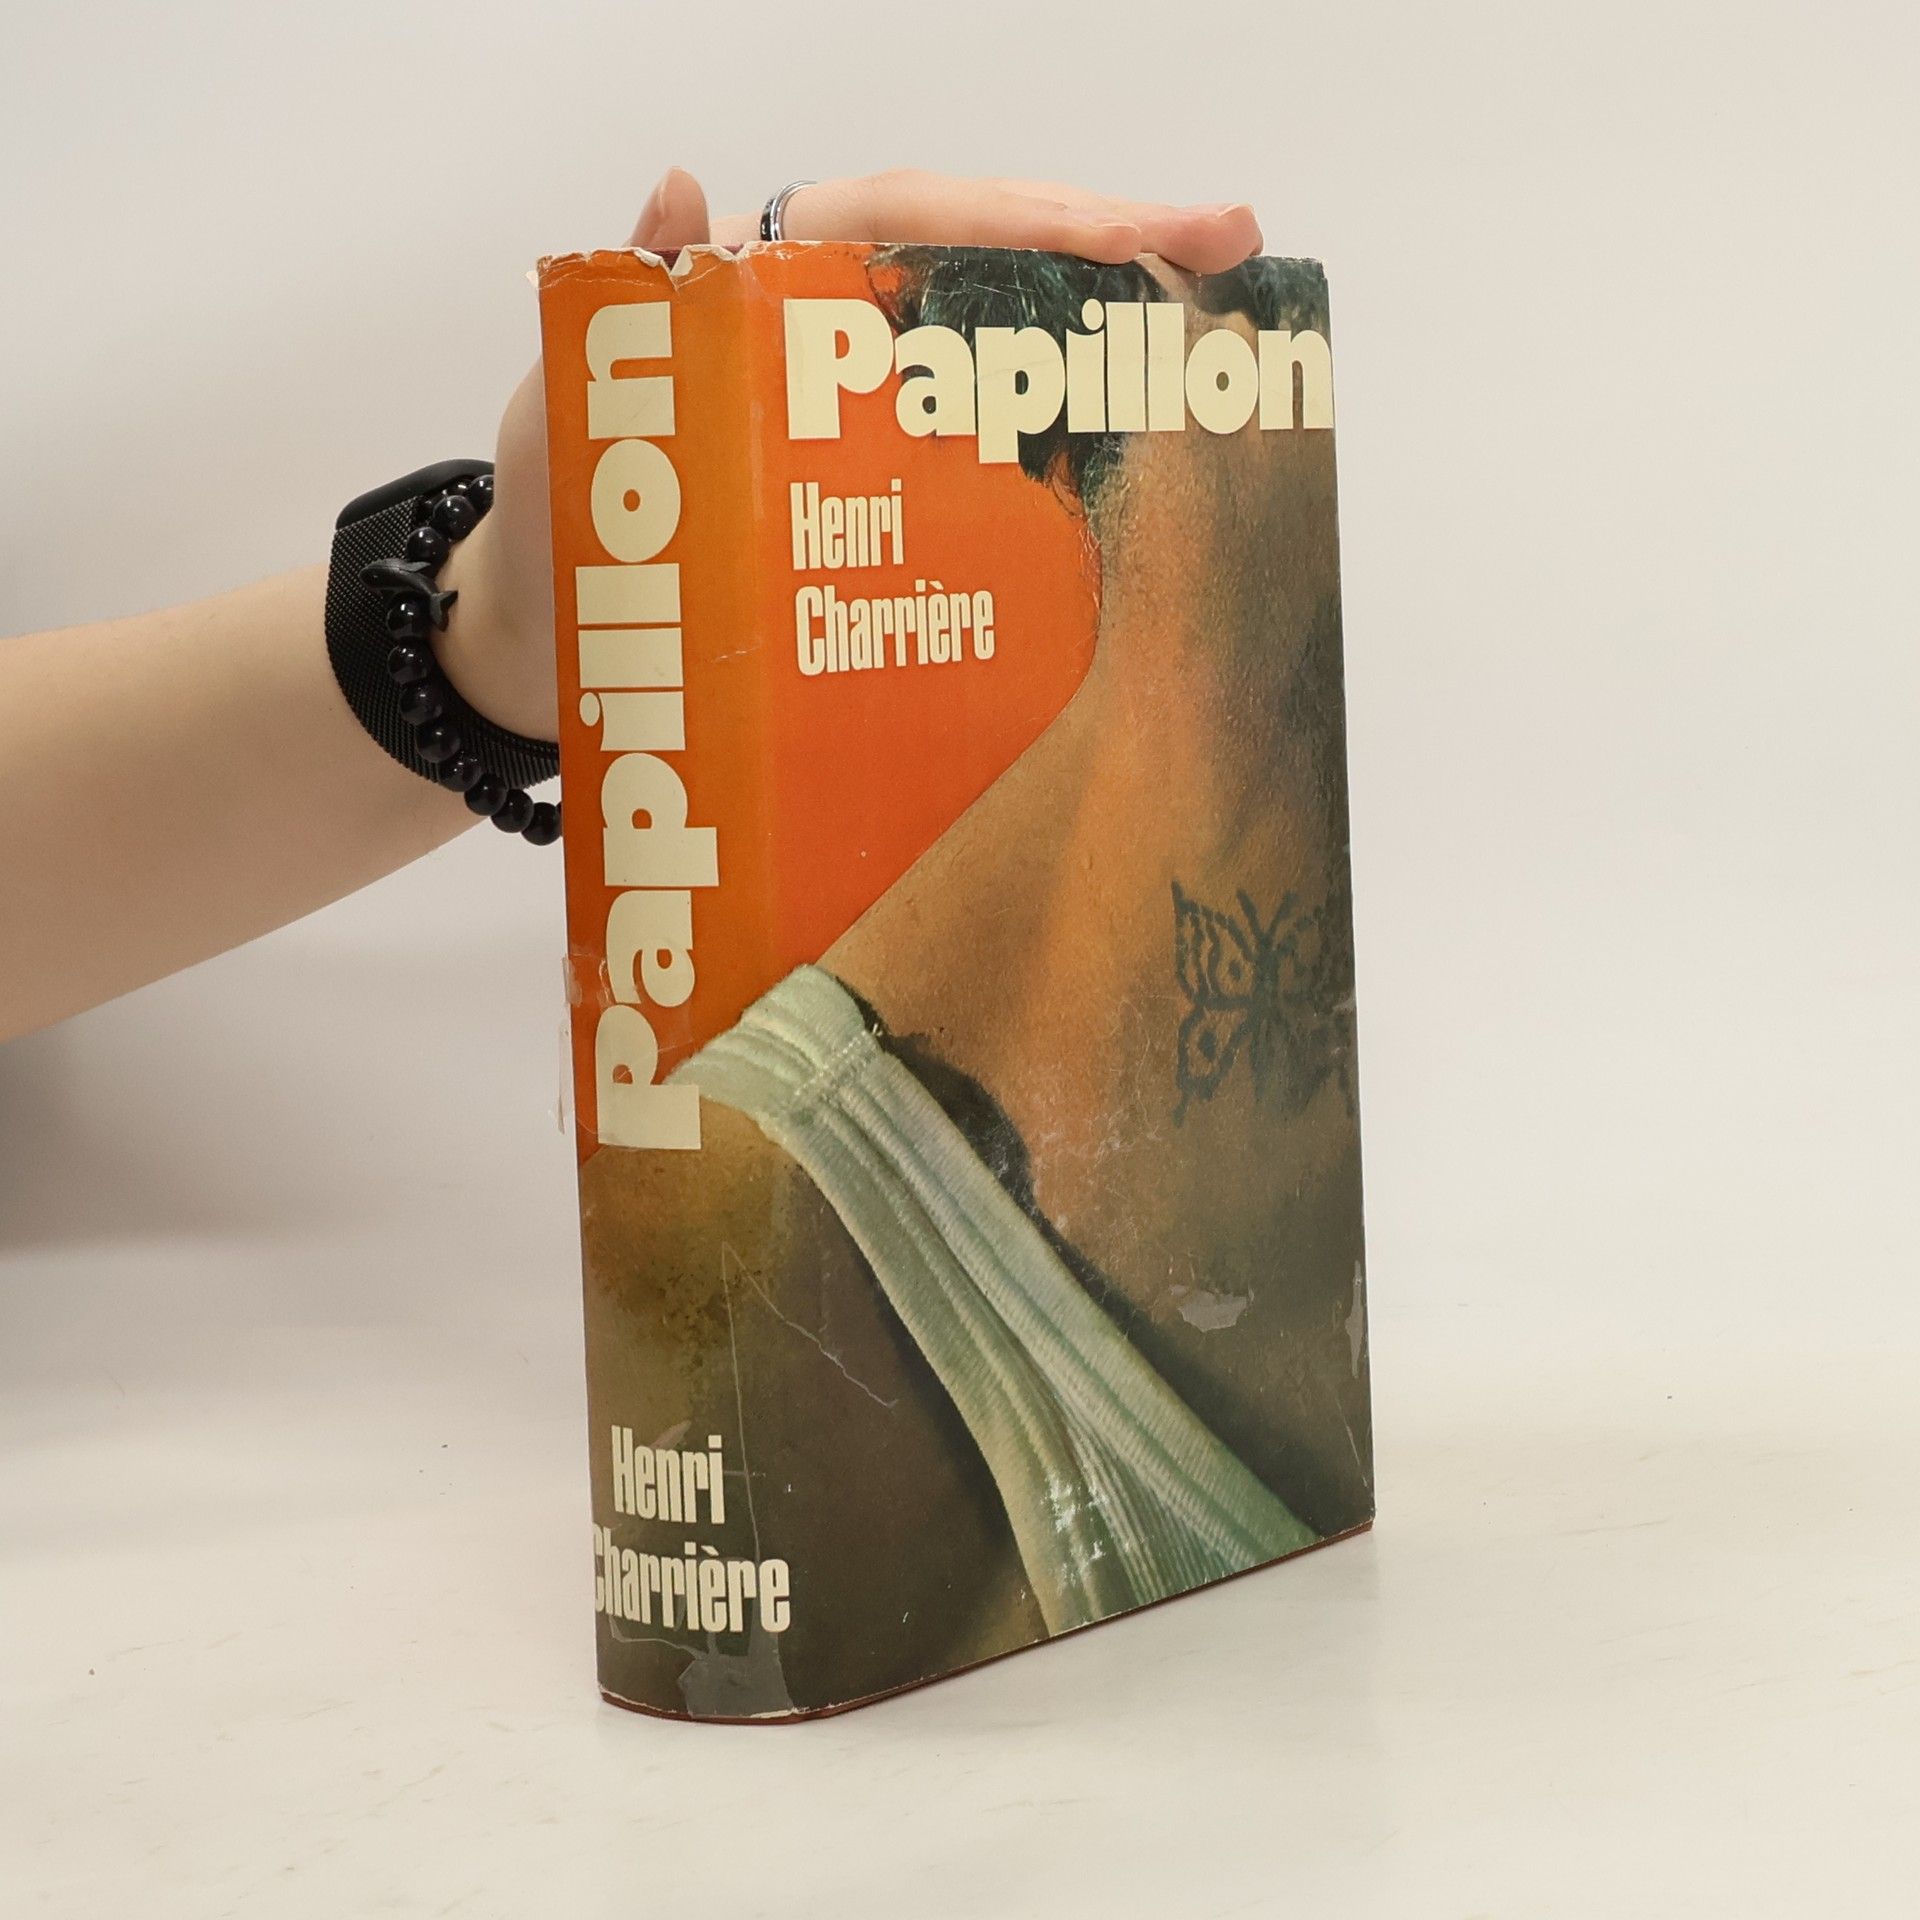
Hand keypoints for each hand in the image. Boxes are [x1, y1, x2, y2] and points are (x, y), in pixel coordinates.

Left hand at [438, 169, 1263, 740]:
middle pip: (986, 259)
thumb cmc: (550, 521)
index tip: (1138, 229)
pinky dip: (1057, 434)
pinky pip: (979, 440)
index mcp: (763, 285)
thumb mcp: (566, 402)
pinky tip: (1135, 439)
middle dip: (1112, 244)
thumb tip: (684, 187)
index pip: (914, 220)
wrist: (542, 645)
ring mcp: (864, 412)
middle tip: (1235, 244)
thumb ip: (624, 305)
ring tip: (1219, 320)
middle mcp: (830, 329)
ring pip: (999, 339)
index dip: (1028, 218)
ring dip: (1106, 324)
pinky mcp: (877, 490)